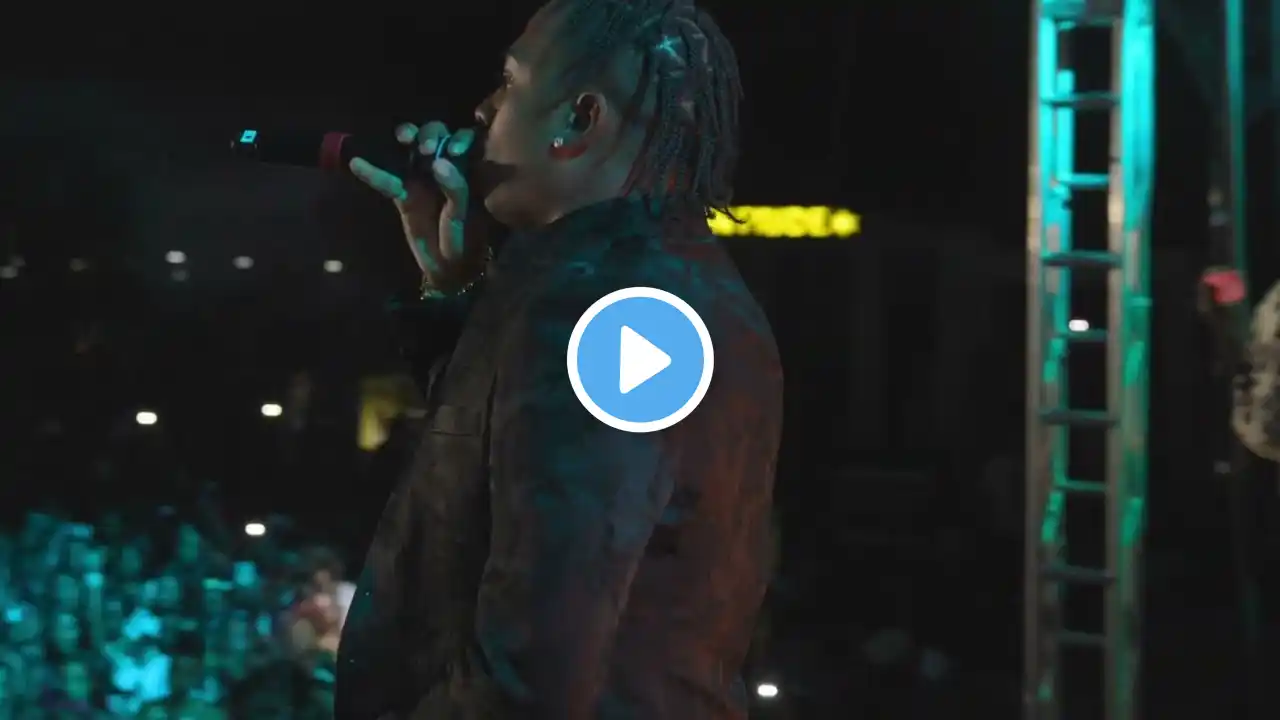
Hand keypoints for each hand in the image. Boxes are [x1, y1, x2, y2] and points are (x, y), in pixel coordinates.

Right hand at [348, 121, 485, 292]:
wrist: (448, 268)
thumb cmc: (463, 240)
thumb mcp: (462, 216)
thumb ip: (455, 189)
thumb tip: (438, 163)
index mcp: (466, 170)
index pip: (462, 141)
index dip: (459, 138)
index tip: (454, 151)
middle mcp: (443, 167)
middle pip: (434, 136)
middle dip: (430, 134)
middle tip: (426, 149)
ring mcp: (420, 178)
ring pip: (410, 148)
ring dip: (407, 136)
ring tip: (405, 139)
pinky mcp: (401, 193)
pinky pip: (386, 179)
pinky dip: (372, 171)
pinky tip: (357, 164)